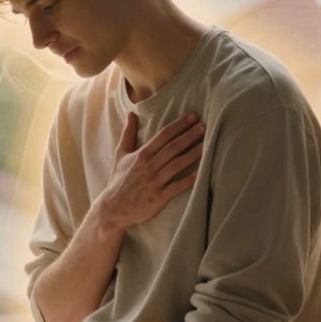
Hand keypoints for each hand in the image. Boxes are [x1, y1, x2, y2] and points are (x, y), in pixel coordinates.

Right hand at [95, 111, 204, 230]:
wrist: (113, 208)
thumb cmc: (119, 180)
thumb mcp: (120, 154)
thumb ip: (128, 133)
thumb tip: (131, 113)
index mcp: (141, 154)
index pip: (163, 135)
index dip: (179, 125)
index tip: (192, 117)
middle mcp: (149, 166)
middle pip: (173, 147)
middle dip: (189, 136)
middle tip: (204, 127)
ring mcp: (154, 181)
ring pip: (177, 164)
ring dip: (192, 154)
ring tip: (206, 145)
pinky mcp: (159, 197)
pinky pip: (177, 186)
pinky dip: (188, 180)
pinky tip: (200, 173)